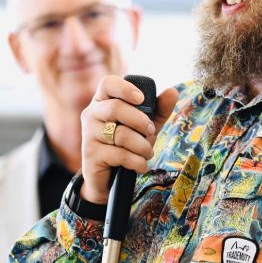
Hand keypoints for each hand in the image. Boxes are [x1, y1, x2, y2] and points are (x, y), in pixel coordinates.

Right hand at [79, 76, 178, 203]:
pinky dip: (137, 161)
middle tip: (152, 132)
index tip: (141, 98)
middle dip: (140, 121)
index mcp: (103, 101)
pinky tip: (141, 165)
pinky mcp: (90, 154)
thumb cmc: (127, 145)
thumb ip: (159, 109)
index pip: (108, 84)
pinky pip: (120, 154)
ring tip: (148, 153)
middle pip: (116, 108)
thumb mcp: (146, 126)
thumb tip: (173, 91)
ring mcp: (88, 134)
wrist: (109, 178)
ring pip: (121, 134)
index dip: (125, 88)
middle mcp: (92, 114)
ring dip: (142, 146)